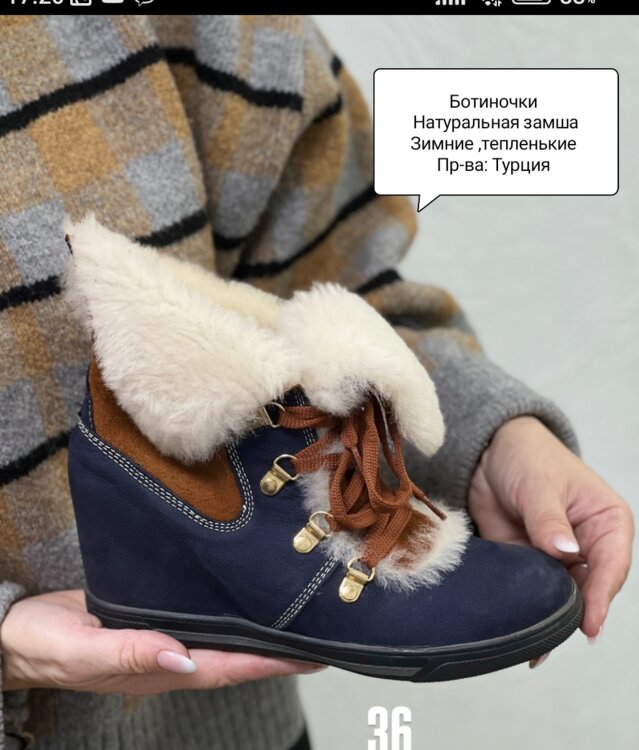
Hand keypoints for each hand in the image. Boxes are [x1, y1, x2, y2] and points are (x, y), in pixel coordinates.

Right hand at [0, 590, 322, 693]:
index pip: (229, 667)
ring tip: (294, 616)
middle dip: (278, 650)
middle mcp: (171, 656)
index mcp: (160, 668)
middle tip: (320, 633)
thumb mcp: (81, 650)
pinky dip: (227, 613)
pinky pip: (199, 618)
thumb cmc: (44, 645)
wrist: (15, 631)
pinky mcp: (152, 616)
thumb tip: (179, 656)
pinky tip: (240, 599)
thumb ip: (129, 653)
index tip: (312, 655)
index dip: (272, 663)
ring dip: (258, 631)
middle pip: (236, 656)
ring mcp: (163, 638)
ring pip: (222, 638)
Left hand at [469, 416, 633, 640]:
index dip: (601, 596)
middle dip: (574, 613)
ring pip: (563, 596)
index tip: (589, 623)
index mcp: (607, 521)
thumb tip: (565, 553)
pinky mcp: (532, 563)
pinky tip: (520, 631)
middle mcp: (589, 545)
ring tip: (536, 643)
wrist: (487, 454)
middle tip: (553, 638)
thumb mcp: (538, 484)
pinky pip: (535, 592)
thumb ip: (549, 520)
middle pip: (590, 589)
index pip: (612, 564)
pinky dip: (529, 609)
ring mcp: (560, 557)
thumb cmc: (527, 457)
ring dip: (551, 616)